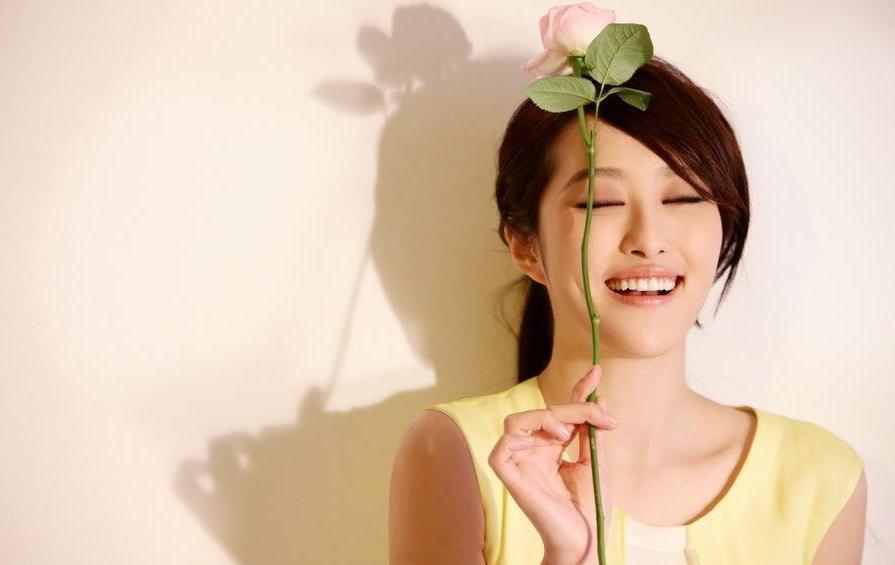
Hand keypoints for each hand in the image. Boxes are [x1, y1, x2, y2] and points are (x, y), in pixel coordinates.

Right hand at [488, 366, 616, 564]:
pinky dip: (519, 438)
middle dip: (573, 407)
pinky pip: (500, 449)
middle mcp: (532, 452)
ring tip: (568, 434)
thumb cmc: (590, 506)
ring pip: (516, 422)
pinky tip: (550, 443)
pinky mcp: (510, 477)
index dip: (577, 390)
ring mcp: (519, 464)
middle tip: (602, 418)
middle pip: (542, 412)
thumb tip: (599, 397)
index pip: (560, 411)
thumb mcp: (595, 458)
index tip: (596, 372)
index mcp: (551, 448)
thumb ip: (591, 429)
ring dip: (544, 418)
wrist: (588, 538)